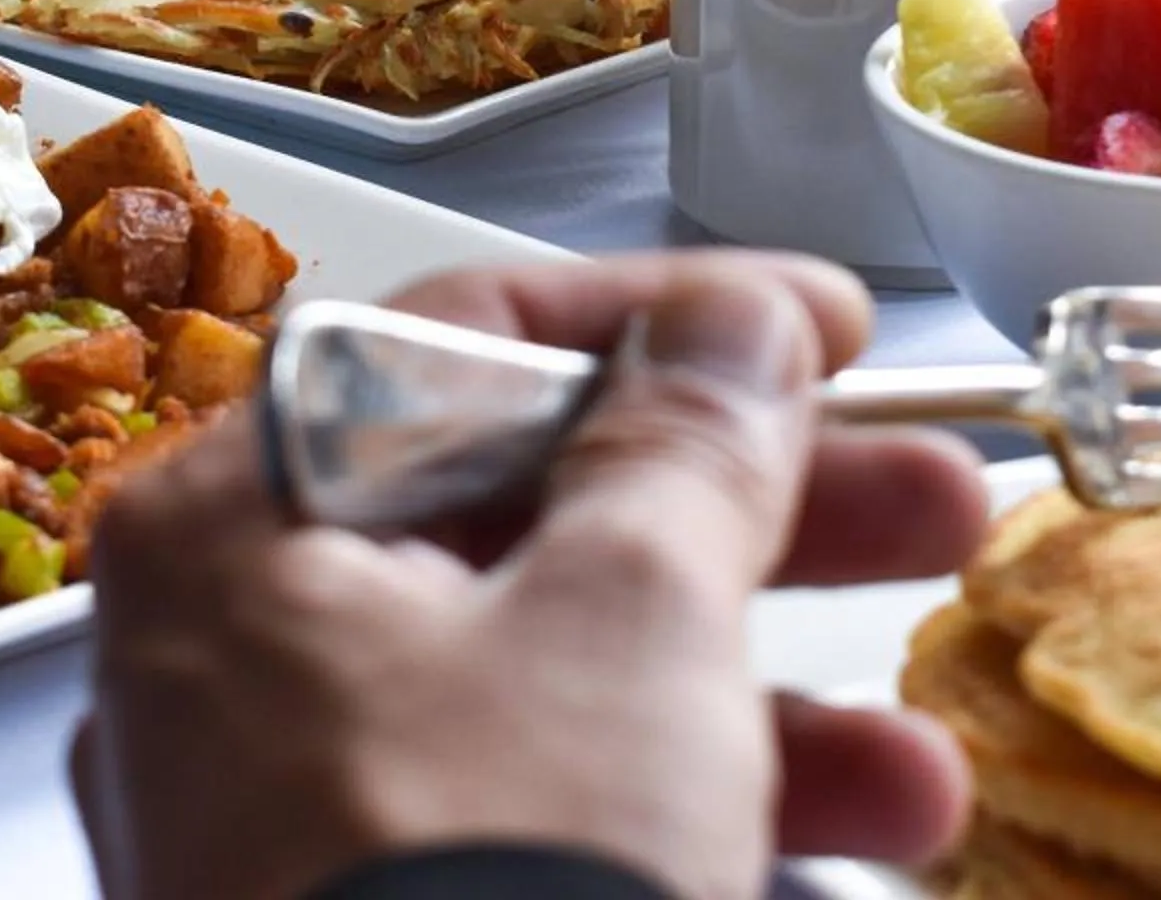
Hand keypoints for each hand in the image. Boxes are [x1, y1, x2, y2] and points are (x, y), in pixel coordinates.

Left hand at [73, 253, 991, 899]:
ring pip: (555, 676)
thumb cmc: (477, 883)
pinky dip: (694, 797)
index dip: (663, 316)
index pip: (457, 338)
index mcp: (240, 522)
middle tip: (927, 486)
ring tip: (930, 737)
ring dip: (765, 684)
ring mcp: (287, 805)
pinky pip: (539, 809)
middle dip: (758, 510)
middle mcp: (231, 651)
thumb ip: (692, 443)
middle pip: (529, 512)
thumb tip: (731, 324)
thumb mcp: (629, 620)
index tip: (817, 323)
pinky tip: (870, 820)